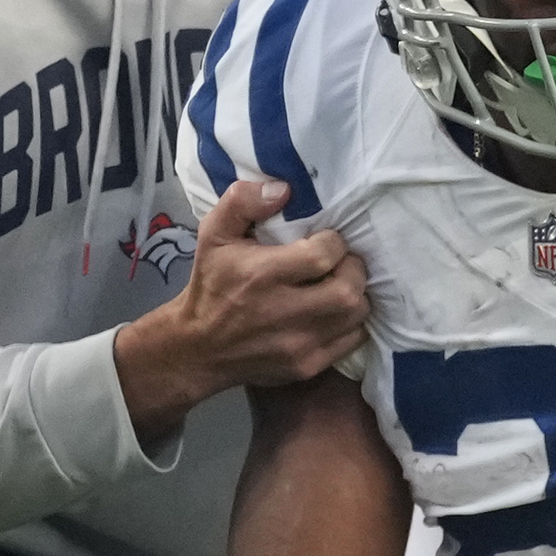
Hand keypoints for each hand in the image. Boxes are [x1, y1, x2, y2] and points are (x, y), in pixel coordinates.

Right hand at [118, 179, 373, 446]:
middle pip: (349, 290)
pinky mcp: (307, 367)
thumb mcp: (214, 234)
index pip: (325, 255)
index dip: (333, 243)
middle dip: (352, 269)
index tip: (323, 241)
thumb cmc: (211, 284)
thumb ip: (242, 201)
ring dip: (355, 295)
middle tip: (339, 262)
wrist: (198, 348)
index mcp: (262, 276)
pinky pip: (352, 341)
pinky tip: (333, 311)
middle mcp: (284, 313)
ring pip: (357, 316)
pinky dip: (351, 323)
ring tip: (338, 283)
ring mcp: (299, 345)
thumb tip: (284, 188)